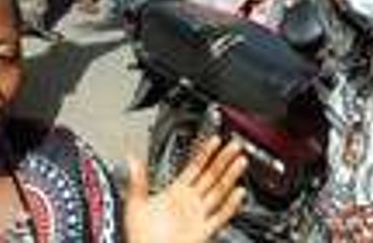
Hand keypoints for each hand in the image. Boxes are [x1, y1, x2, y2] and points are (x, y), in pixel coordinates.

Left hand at [124, 136, 247, 242]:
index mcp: (175, 193)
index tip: (214, 140)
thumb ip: (137, 180)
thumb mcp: (136, 203)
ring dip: (230, 176)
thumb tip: (133, 160)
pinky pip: (221, 215)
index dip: (205, 152)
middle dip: (223, 159)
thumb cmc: (140, 236)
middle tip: (233, 145)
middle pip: (211, 175)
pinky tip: (238, 193)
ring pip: (219, 191)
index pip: (194, 167)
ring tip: (240, 161)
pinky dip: (230, 205)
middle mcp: (189, 202)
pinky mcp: (203, 231)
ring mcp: (198, 215)